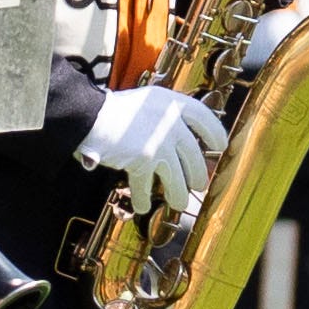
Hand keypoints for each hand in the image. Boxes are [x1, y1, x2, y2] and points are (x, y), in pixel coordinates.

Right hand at [78, 84, 229, 210]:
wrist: (89, 116)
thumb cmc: (111, 111)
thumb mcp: (144, 103)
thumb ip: (161, 117)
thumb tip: (179, 142)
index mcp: (170, 102)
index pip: (203, 116)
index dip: (214, 132)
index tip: (220, 145)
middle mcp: (169, 120)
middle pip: (193, 153)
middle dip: (197, 172)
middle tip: (198, 183)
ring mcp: (159, 140)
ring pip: (177, 176)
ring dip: (178, 193)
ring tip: (178, 202)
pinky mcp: (145, 159)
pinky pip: (147, 185)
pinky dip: (144, 198)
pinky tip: (143, 206)